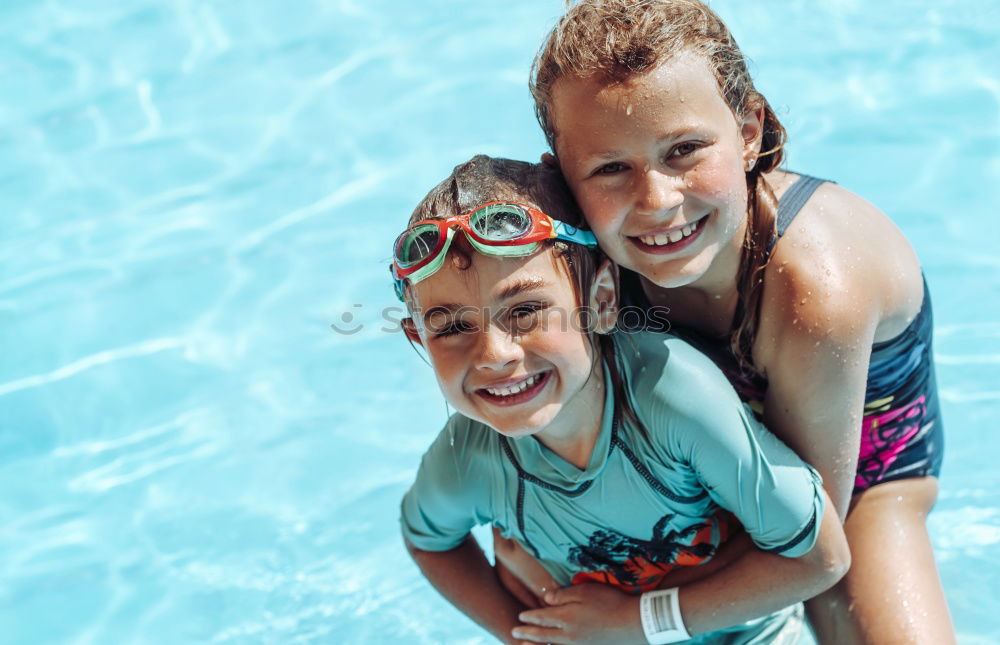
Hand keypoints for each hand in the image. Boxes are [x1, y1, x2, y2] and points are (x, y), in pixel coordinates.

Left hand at [511, 583, 644, 644]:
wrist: (634, 624)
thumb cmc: (610, 603)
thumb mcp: (585, 592)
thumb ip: (563, 595)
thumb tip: (546, 598)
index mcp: (567, 618)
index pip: (542, 617)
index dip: (530, 617)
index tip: (519, 616)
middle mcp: (569, 635)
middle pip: (543, 634)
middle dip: (528, 633)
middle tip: (514, 633)